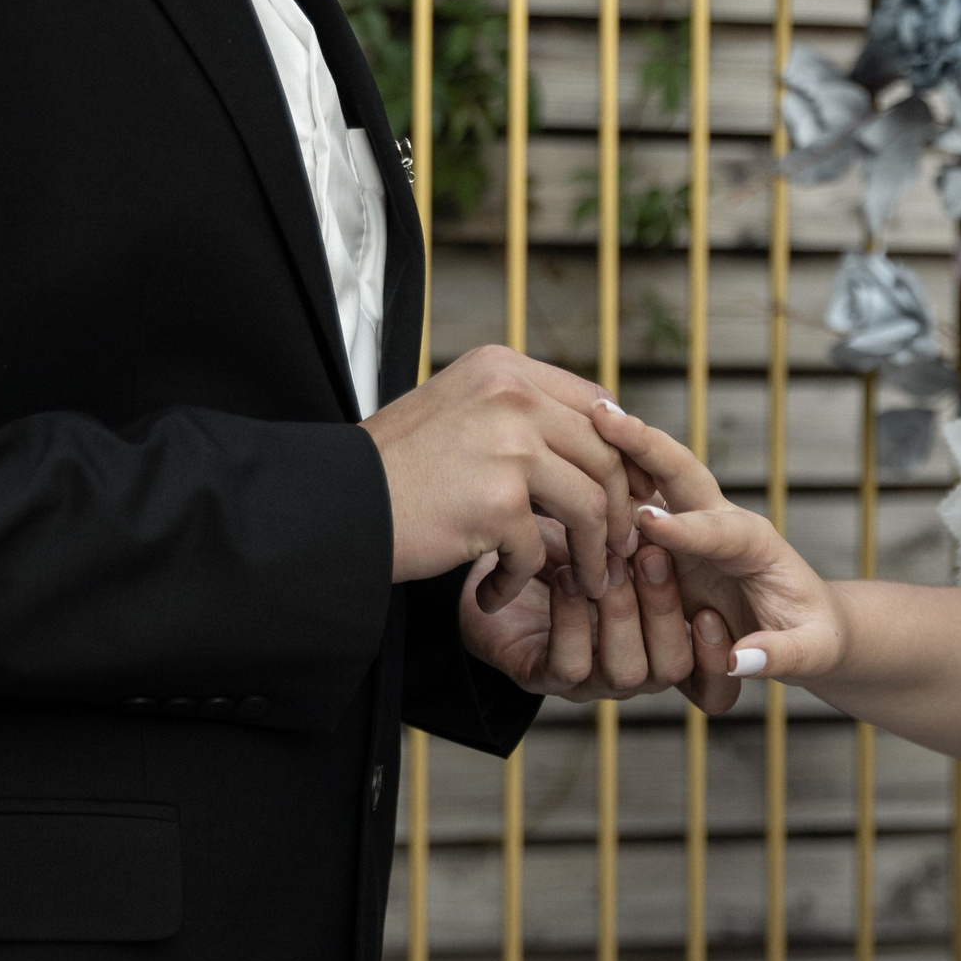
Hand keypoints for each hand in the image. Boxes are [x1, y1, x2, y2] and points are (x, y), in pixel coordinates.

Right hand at [365, 345, 648, 610]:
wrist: (333, 503)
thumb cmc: (394, 468)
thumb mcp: (459, 412)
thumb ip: (520, 415)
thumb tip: (600, 439)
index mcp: (504, 369)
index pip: (596, 403)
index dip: (622, 452)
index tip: (627, 492)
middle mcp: (511, 396)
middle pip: (605, 454)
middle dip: (618, 509)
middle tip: (617, 548)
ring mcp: (507, 447)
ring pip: (589, 504)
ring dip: (590, 551)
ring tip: (581, 580)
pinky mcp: (496, 502)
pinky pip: (537, 550)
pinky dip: (519, 580)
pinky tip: (493, 591)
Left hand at [456, 523, 737, 705]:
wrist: (490, 554)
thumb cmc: (559, 539)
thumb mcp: (612, 530)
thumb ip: (653, 533)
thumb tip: (691, 511)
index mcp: (659, 639)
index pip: (707, 676)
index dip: (717, 655)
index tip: (709, 609)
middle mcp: (632, 665)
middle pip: (672, 667)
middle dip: (664, 611)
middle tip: (651, 557)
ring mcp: (587, 678)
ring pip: (626, 671)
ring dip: (620, 614)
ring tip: (604, 564)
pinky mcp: (539, 675)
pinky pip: (570, 665)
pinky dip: (572, 620)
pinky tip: (565, 578)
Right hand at [588, 404, 847, 698]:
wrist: (809, 624)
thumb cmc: (814, 635)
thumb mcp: (813, 651)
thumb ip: (781, 654)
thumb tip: (739, 660)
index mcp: (757, 546)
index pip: (721, 532)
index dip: (685, 528)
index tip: (647, 520)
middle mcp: (721, 525)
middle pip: (682, 475)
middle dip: (645, 444)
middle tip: (604, 415)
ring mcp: (692, 528)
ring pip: (651, 481)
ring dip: (619, 452)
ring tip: (584, 421)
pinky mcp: (670, 542)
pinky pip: (635, 502)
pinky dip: (609, 475)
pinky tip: (581, 449)